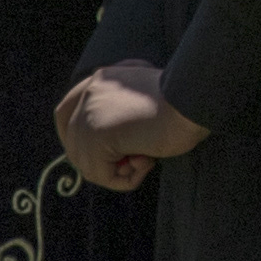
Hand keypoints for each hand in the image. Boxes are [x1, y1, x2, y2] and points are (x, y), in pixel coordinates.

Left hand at [58, 64, 210, 194]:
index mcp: (101, 80)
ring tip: (148, 159)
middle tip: (139, 161)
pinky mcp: (97, 134)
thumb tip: (114, 151)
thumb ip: (121, 117)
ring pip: (87, 164)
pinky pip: (100, 175)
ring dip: (119, 173)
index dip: (74, 140)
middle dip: (103, 164)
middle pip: (74, 144)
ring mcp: (90, 112)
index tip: (100, 158)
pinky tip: (148, 162)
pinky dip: (125, 180)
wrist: (196, 99)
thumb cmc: (184, 107)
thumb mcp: (145, 107)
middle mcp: (90, 92)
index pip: (65, 112)